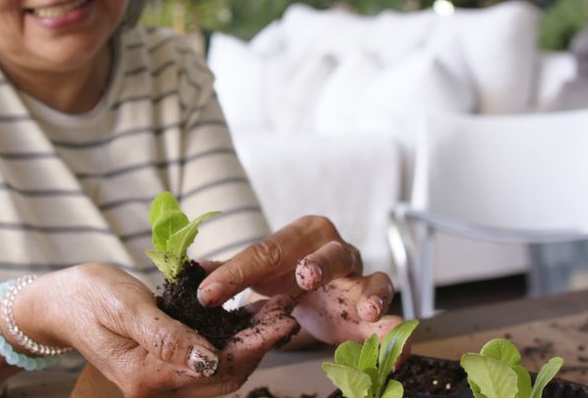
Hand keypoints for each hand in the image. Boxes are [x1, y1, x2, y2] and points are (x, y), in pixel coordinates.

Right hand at [33, 263, 298, 396]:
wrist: (60, 302)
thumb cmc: (89, 297)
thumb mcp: (126, 307)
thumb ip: (166, 337)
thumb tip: (208, 362)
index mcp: (147, 377)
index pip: (216, 368)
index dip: (254, 346)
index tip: (282, 322)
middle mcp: (157, 388)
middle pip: (225, 376)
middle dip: (259, 346)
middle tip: (287, 313)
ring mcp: (161, 381)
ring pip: (221, 372)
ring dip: (250, 344)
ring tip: (276, 313)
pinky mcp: (165, 368)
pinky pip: (208, 361)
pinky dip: (232, 341)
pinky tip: (249, 317)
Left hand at [198, 215, 400, 345]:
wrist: (321, 292)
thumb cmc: (287, 276)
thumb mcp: (258, 272)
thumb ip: (227, 273)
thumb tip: (187, 272)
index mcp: (302, 235)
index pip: (267, 251)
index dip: (238, 272)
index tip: (209, 293)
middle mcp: (338, 252)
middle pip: (332, 253)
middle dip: (320, 264)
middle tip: (305, 276)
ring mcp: (363, 281)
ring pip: (376, 280)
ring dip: (371, 294)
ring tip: (365, 310)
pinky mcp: (379, 314)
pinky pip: (396, 323)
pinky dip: (400, 336)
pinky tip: (396, 353)